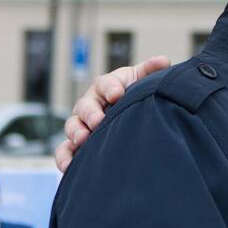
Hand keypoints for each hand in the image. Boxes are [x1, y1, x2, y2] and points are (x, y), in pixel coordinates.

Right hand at [55, 56, 171, 172]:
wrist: (129, 114)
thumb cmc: (134, 93)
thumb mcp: (142, 80)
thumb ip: (150, 71)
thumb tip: (163, 61)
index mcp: (108, 86)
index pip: (106, 84)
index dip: (110, 88)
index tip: (117, 95)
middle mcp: (91, 103)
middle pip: (85, 106)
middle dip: (90, 113)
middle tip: (98, 121)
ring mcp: (82, 123)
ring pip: (72, 127)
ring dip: (76, 133)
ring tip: (83, 140)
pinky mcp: (76, 144)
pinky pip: (64, 150)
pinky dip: (65, 157)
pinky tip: (70, 166)